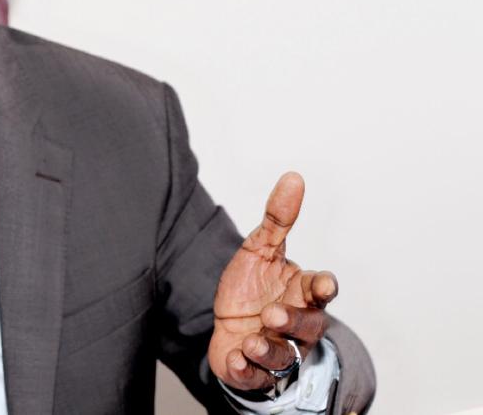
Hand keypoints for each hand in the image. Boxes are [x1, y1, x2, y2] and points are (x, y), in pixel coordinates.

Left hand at [208, 172, 338, 391]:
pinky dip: (246, 370)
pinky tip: (236, 359)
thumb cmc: (251, 287)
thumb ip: (278, 219)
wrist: (229, 327)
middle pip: (307, 326)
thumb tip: (293, 176)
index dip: (323, 287)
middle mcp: (296, 323)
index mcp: (300, 292)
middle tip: (272, 315)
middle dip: (291, 321)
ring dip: (269, 349)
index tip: (322, 285)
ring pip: (284, 355)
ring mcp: (278, 349)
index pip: (320, 290)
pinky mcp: (255, 371)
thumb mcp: (260, 249)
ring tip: (251, 340)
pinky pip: (256, 376)